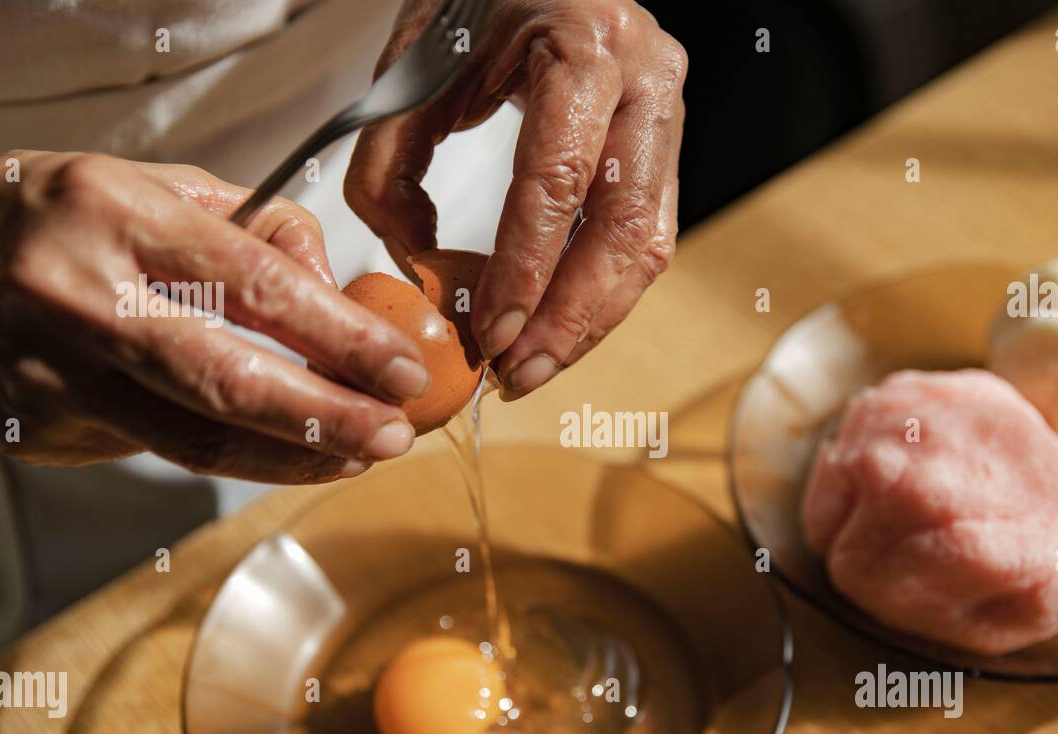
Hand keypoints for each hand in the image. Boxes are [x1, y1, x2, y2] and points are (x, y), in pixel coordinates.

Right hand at [0, 151, 429, 481]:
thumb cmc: (71, 219)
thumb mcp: (164, 188)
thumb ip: (264, 231)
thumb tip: (344, 297)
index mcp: (112, 211)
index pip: (254, 284)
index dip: (342, 337)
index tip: (402, 370)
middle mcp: (72, 292)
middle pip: (226, 380)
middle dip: (329, 418)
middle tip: (396, 436)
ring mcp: (46, 369)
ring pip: (195, 440)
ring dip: (292, 457)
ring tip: (357, 455)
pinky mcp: (38, 424)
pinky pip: (160, 450)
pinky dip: (235, 457)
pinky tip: (281, 451)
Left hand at [345, 0, 685, 398]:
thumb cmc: (472, 2)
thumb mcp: (415, 65)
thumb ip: (390, 164)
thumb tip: (418, 267)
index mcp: (585, 43)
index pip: (560, 178)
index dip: (526, 267)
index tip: (491, 332)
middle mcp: (646, 77)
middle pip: (623, 225)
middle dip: (569, 316)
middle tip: (516, 373)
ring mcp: (667, 111)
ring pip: (648, 244)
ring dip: (592, 320)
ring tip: (534, 368)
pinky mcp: (664, 146)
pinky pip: (647, 237)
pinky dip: (603, 294)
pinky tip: (560, 329)